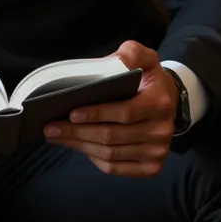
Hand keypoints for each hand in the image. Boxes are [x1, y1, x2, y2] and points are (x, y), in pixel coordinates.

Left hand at [43, 41, 177, 176]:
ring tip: (56, 136)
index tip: (71, 113)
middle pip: (112, 136)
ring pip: (111, 154)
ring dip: (80, 146)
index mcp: (158, 102)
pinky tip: (77, 146)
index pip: (124, 113)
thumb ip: (130, 53)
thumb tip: (115, 63)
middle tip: (51, 127)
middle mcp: (160, 131)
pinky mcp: (151, 166)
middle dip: (78, 132)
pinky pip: (116, 168)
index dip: (96, 114)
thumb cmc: (148, 76)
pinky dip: (94, 159)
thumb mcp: (143, 56)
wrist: (169, 99)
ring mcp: (157, 152)